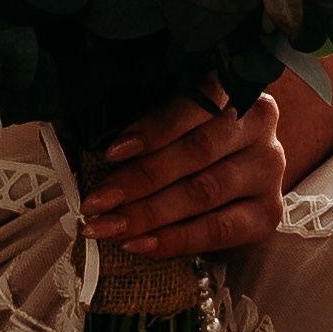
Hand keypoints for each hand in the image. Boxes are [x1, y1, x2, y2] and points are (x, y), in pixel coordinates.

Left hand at [77, 92, 288, 260]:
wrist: (228, 176)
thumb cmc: (184, 137)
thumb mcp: (157, 115)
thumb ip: (119, 115)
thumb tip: (64, 132)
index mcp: (232, 86)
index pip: (197, 102)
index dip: (154, 128)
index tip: (111, 152)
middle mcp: (259, 124)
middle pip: (197, 153)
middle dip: (139, 181)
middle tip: (95, 202)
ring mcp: (268, 169)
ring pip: (204, 192)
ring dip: (148, 214)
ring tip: (106, 228)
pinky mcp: (267, 212)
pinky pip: (219, 230)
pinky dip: (176, 240)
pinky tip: (140, 245)